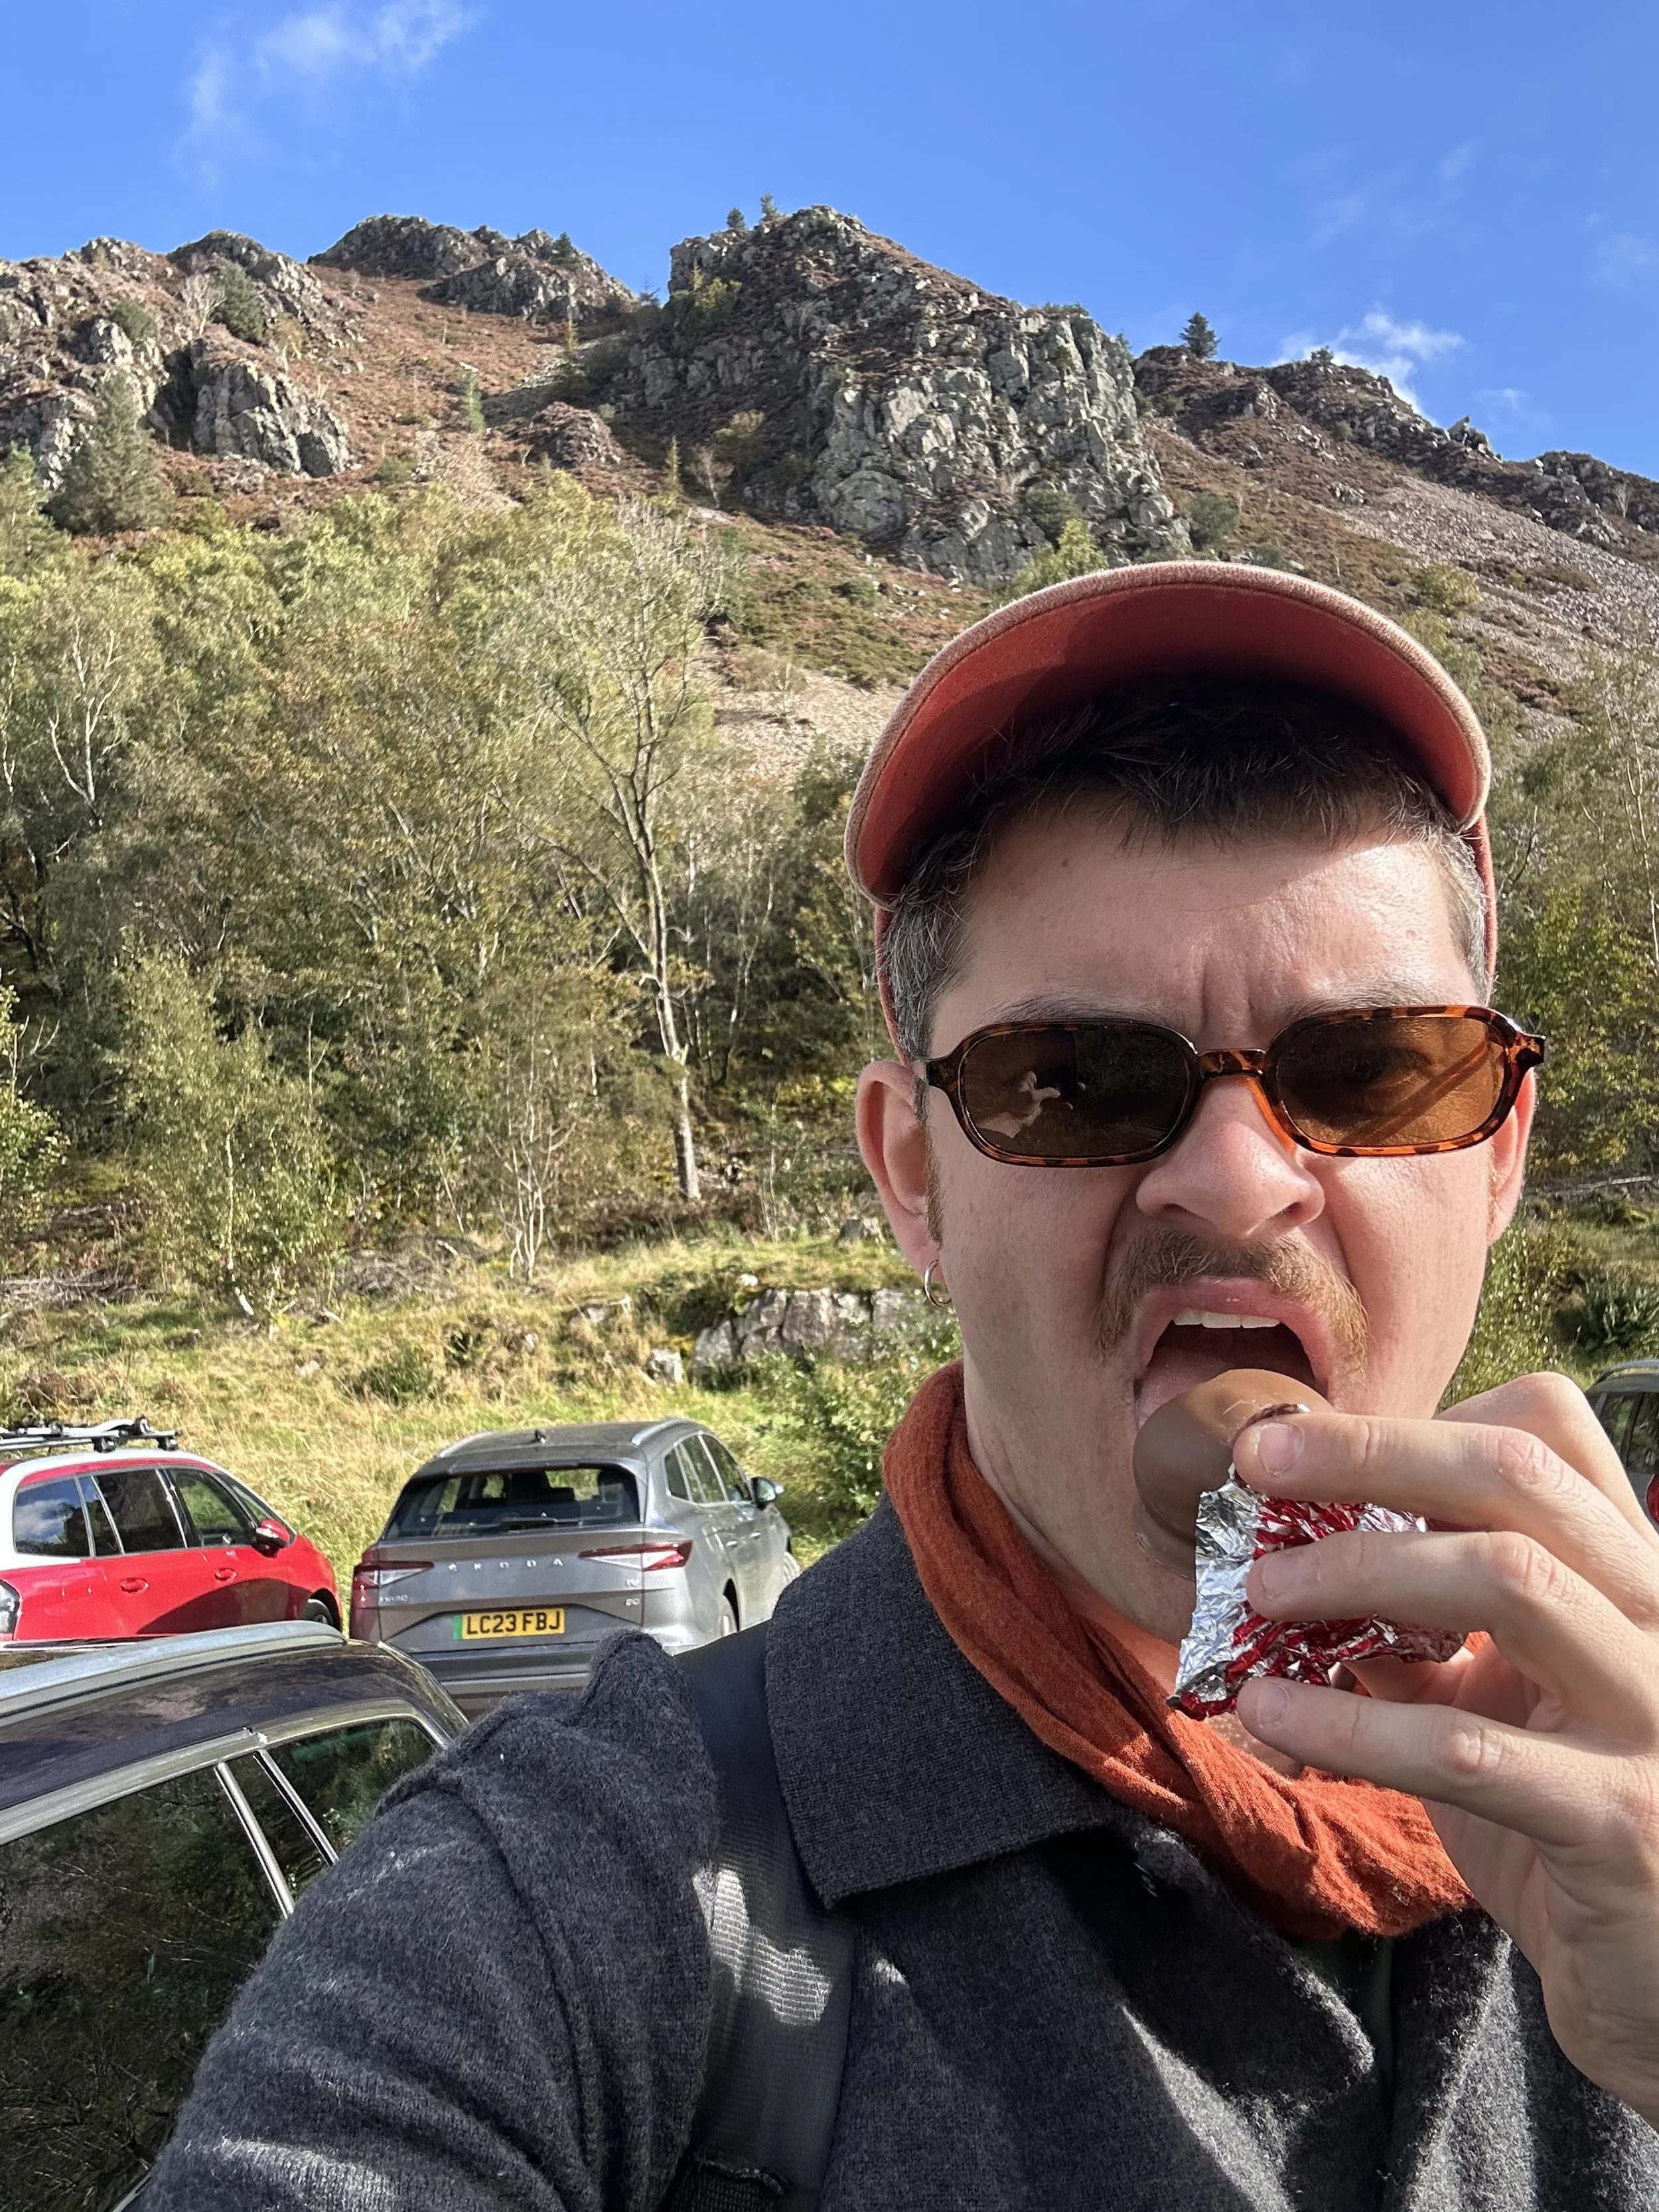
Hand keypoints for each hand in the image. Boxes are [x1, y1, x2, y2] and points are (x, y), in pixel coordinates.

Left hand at [1229, 1372, 1658, 2124]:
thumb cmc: (1567, 1824)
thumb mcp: (1493, 1704)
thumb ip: (1414, 1631)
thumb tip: (1280, 1557)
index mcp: (1630, 1574)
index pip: (1550, 1430)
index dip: (1424, 1424)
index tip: (1311, 1448)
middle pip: (1518, 1476)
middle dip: (1372, 1453)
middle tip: (1257, 1461)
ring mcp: (1655, 1716)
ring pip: (1508, 1581)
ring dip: (1360, 1570)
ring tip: (1258, 1591)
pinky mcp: (1623, 1823)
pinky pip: (1465, 1749)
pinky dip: (1352, 1723)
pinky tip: (1270, 1709)